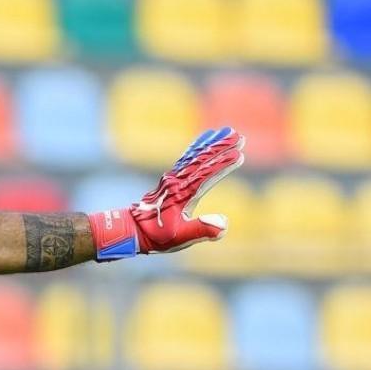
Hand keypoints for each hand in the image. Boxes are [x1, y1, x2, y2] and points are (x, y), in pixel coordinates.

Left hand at [88, 127, 244, 260]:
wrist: (132, 230)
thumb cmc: (156, 236)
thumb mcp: (179, 238)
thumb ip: (201, 230)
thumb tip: (223, 224)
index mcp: (182, 195)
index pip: (206, 175)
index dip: (222, 164)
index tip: (238, 154)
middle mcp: (177, 183)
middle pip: (201, 160)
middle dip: (220, 147)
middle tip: (238, 135)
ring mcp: (172, 180)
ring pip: (194, 156)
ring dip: (210, 144)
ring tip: (226, 131)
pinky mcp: (170, 181)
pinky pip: (185, 160)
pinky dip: (196, 149)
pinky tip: (204, 142)